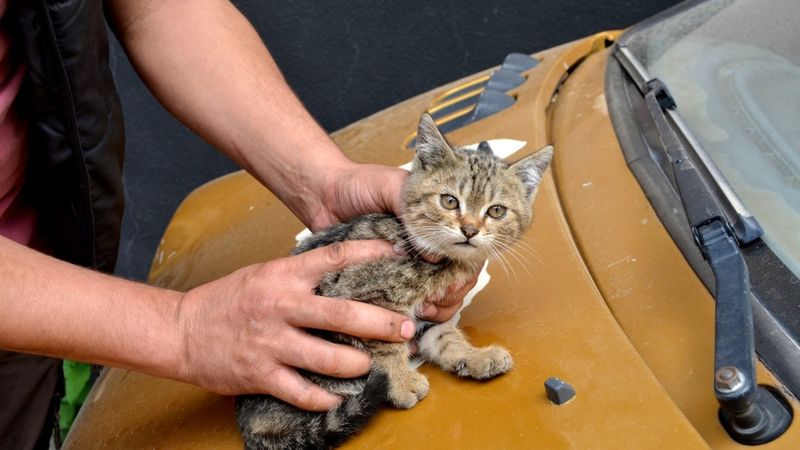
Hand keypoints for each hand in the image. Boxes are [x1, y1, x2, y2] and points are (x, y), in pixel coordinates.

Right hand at [174, 240, 413, 410]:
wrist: (182, 330)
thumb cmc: (229, 300)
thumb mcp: (265, 274)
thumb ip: (303, 276)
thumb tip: (349, 275)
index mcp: (284, 275)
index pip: (335, 257)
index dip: (371, 254)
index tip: (400, 255)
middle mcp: (280, 305)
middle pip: (342, 313)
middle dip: (382, 323)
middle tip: (406, 328)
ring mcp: (271, 341)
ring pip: (328, 357)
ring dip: (358, 363)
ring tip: (371, 364)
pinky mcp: (260, 374)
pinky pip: (303, 391)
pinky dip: (326, 396)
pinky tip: (339, 395)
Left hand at [317, 161, 478, 322]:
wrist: (323, 194)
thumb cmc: (360, 184)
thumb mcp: (394, 186)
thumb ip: (416, 215)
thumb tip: (433, 255)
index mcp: (440, 222)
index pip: (469, 253)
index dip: (465, 272)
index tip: (450, 284)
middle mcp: (431, 246)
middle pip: (460, 280)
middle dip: (452, 294)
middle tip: (434, 299)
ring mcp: (412, 265)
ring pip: (442, 297)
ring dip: (439, 308)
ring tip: (421, 308)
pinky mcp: (390, 280)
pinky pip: (410, 302)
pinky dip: (415, 313)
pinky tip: (409, 315)